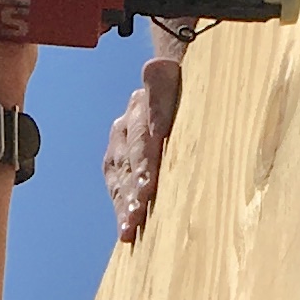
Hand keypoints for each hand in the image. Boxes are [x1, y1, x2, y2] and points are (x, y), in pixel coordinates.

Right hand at [102, 53, 183, 242]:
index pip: (143, 135)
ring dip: (123, 202)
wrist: (171, 82)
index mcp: (145, 102)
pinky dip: (120, 203)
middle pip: (129, 160)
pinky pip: (116, 180)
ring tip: (128, 229)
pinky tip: (125, 225)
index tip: (148, 187)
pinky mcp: (118, 155)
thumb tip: (155, 70)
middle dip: (132, 191)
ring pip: (120, 173)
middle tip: (135, 217)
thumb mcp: (178, 76)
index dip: (144, 162)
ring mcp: (120, 138)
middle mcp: (128, 120)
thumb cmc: (184, 85)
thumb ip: (164, 78)